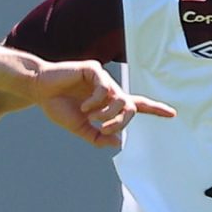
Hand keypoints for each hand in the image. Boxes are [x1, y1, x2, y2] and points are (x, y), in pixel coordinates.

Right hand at [20, 59, 174, 146]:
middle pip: (130, 107)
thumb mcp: (79, 128)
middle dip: (121, 122)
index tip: (172, 114)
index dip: (155, 109)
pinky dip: (96, 101)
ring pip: (119, 99)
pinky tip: (84, 106)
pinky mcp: (94, 69)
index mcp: (108, 102)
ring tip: (90, 115)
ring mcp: (103, 78)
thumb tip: (118, 142)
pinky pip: (105, 88)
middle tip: (105, 128)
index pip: (136, 105)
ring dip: (106, 113)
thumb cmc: (58, 107)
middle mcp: (109, 89)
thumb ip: (98, 136)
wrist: (39, 91)